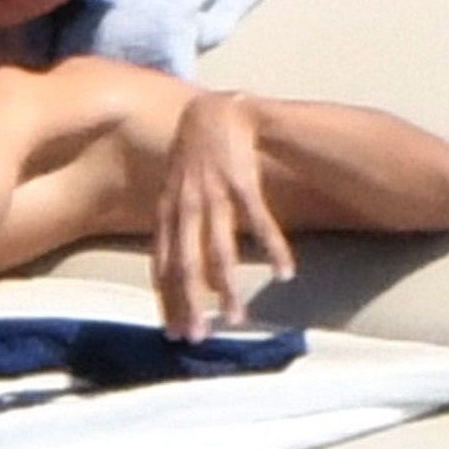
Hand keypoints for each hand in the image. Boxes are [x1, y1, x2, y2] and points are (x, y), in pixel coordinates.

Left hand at [153, 92, 295, 341]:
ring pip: (218, 250)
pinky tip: (284, 272)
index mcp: (167, 213)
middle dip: (190, 304)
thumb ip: (178, 231)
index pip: (164, 266)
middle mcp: (185, 207)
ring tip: (236, 319)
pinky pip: (257, 221)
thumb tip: (194, 275)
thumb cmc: (195, 158)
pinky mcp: (240, 182)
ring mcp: (212, 195)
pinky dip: (271, 247)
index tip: (171, 334)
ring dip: (228, 287)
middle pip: (186, 265)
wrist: (216, 110)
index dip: (167, 300)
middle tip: (198, 338)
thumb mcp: (175, 193)